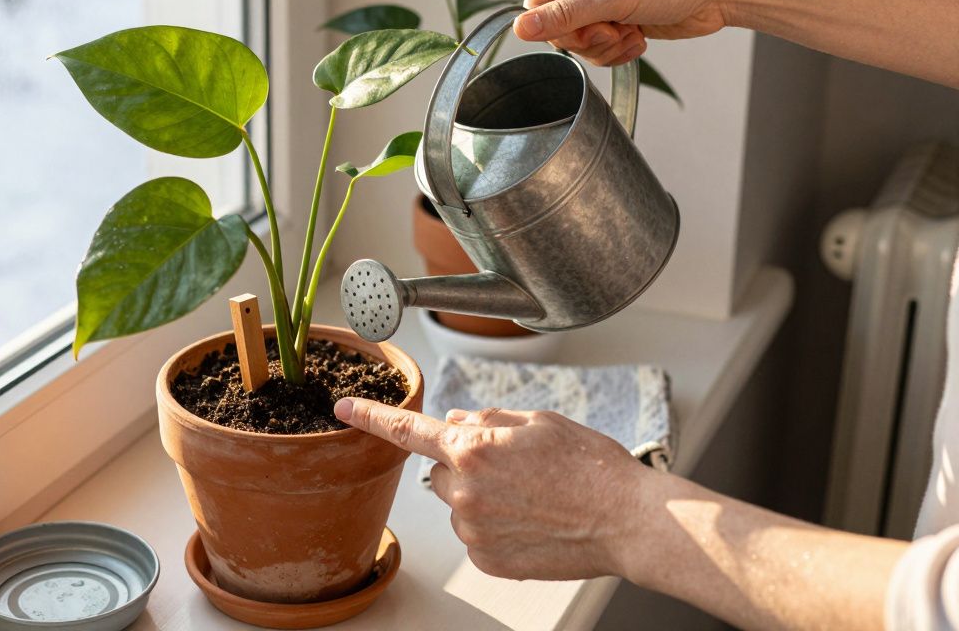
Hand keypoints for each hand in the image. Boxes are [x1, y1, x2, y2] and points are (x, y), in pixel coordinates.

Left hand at [334, 398, 652, 580]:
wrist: (625, 520)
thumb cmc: (589, 466)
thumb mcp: (538, 421)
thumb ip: (487, 420)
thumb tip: (456, 424)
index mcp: (473, 448)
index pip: (407, 430)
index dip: (371, 416)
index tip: (344, 409)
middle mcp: (463, 491)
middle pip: (441, 470)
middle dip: (466, 465)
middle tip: (515, 469)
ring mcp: (472, 530)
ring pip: (459, 503)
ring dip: (481, 497)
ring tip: (532, 498)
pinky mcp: (486, 560)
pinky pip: (475, 534)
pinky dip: (495, 527)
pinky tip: (531, 522)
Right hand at [516, 0, 733, 65]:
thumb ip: (564, 16)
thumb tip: (520, 28)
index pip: (537, 6)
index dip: (557, 28)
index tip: (589, 27)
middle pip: (558, 30)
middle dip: (588, 39)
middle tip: (614, 29)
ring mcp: (601, 2)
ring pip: (579, 44)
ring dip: (606, 48)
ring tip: (631, 33)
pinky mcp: (617, 20)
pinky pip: (600, 50)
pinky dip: (618, 51)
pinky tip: (639, 39)